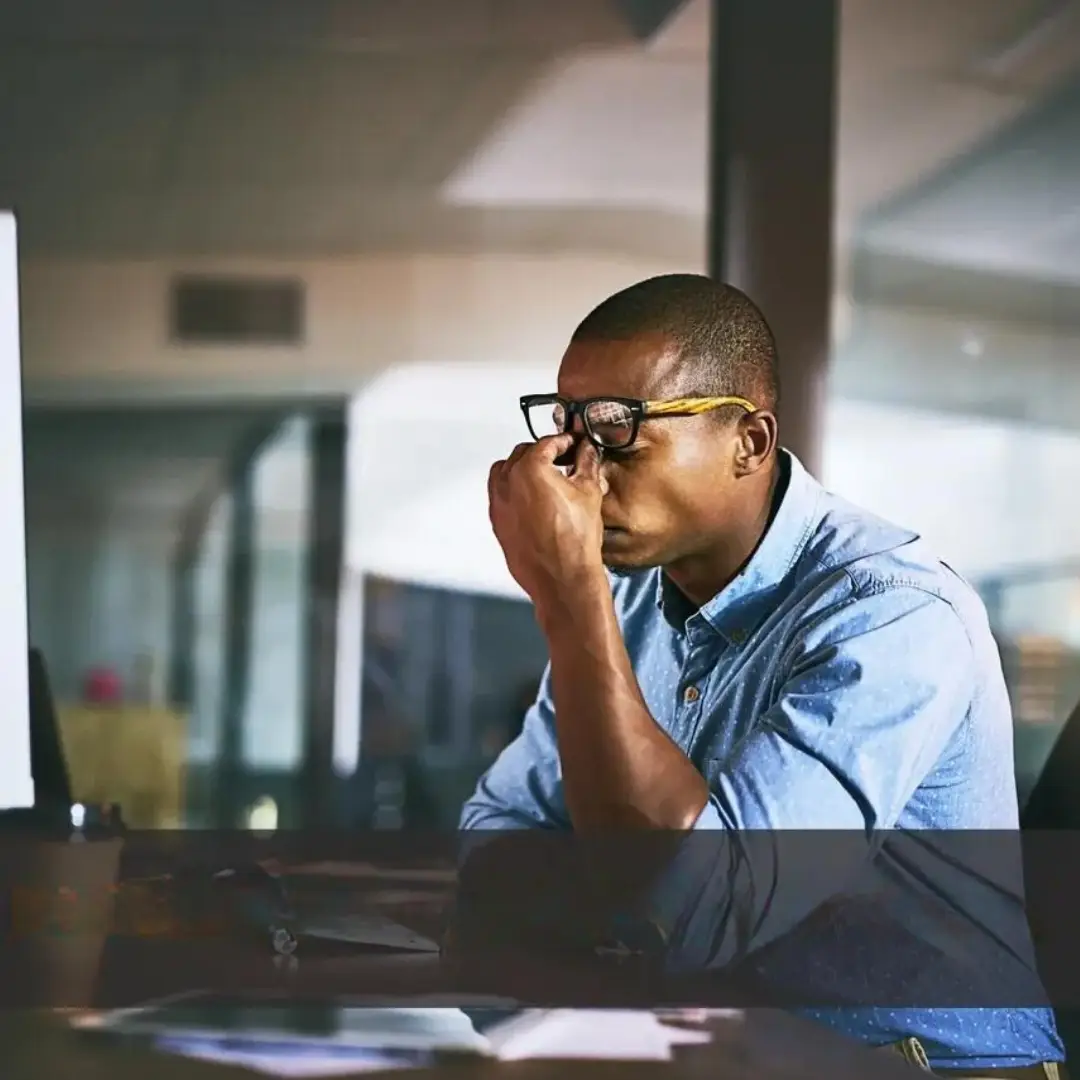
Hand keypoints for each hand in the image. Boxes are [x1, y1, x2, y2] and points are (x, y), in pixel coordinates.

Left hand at [488, 434, 605, 600]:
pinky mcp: (497, 522)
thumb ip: (586, 463)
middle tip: (563, 459)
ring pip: (505, 472)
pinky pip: (501, 496)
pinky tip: (533, 499)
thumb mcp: (589, 492)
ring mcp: (498, 504)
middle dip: (543, 453)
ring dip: (523, 468)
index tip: (574, 444)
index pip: (547, 443)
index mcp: (530, 468)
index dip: (565, 441)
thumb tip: (586, 451)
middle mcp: (507, 483)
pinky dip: (514, 490)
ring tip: (545, 478)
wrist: (562, 578)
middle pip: (523, 453)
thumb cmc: (575, 540)